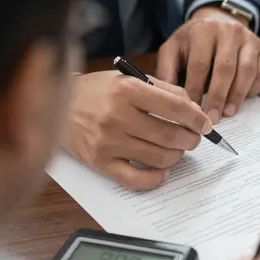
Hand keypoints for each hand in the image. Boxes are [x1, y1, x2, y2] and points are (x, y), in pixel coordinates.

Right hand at [62, 71, 211, 190]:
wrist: (54, 105)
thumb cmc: (98, 92)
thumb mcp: (129, 79)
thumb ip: (164, 90)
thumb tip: (195, 109)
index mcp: (127, 90)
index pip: (175, 107)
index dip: (197, 118)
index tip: (205, 124)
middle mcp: (117, 116)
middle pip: (171, 136)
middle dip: (191, 139)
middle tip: (193, 138)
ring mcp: (108, 142)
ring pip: (160, 158)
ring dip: (177, 156)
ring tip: (176, 150)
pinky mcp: (100, 163)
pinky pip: (138, 180)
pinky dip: (157, 178)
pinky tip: (162, 170)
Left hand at [156, 8, 259, 124]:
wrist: (218, 20)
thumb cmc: (193, 41)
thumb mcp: (173, 48)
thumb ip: (166, 70)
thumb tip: (167, 98)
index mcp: (204, 30)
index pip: (200, 64)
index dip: (197, 89)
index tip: (192, 110)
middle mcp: (230, 31)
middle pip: (225, 68)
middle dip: (218, 97)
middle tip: (212, 118)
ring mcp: (250, 40)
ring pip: (246, 72)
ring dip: (237, 96)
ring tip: (228, 113)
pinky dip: (254, 89)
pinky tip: (242, 99)